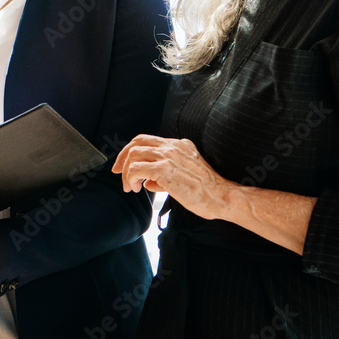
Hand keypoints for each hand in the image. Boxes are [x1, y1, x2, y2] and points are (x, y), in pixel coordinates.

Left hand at [112, 135, 229, 220]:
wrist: (222, 197)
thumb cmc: (206, 192)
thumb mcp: (185, 176)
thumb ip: (165, 176)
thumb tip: (149, 183)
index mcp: (179, 145)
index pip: (148, 140)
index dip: (131, 151)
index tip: (123, 165)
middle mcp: (173, 146)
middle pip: (137, 142)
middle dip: (123, 157)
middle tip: (117, 172)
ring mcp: (169, 156)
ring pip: (134, 154)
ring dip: (126, 171)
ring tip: (130, 187)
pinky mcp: (165, 169)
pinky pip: (136, 168)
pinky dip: (130, 178)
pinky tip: (137, 188)